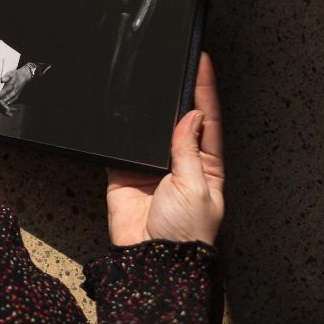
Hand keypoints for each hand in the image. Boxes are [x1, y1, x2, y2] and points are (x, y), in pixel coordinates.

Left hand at [0, 65, 32, 114]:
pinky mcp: (16, 97)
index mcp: (11, 87)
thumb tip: (2, 80)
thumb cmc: (16, 75)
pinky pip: (9, 104)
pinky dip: (3, 107)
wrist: (25, 77)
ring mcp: (15, 96)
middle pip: (3, 101)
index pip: (1, 94)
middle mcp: (13, 93)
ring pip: (5, 104)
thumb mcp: (11, 73)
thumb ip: (7, 76)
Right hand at [106, 52, 223, 245]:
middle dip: (176, 95)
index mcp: (206, 166)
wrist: (150, 261)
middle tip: (175, 64)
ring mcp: (150, 167)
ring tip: (148, 84)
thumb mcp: (196, 187)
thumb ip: (190, 149)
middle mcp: (179, 163)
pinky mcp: (123, 173)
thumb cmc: (185, 234)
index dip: (205, 90)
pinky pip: (119, 146)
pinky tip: (118, 116)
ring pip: (148, 129)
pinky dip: (117, 133)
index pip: (206, 120)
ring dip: (147, 111)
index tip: (203, 62)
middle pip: (178, 120)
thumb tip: (191, 115)